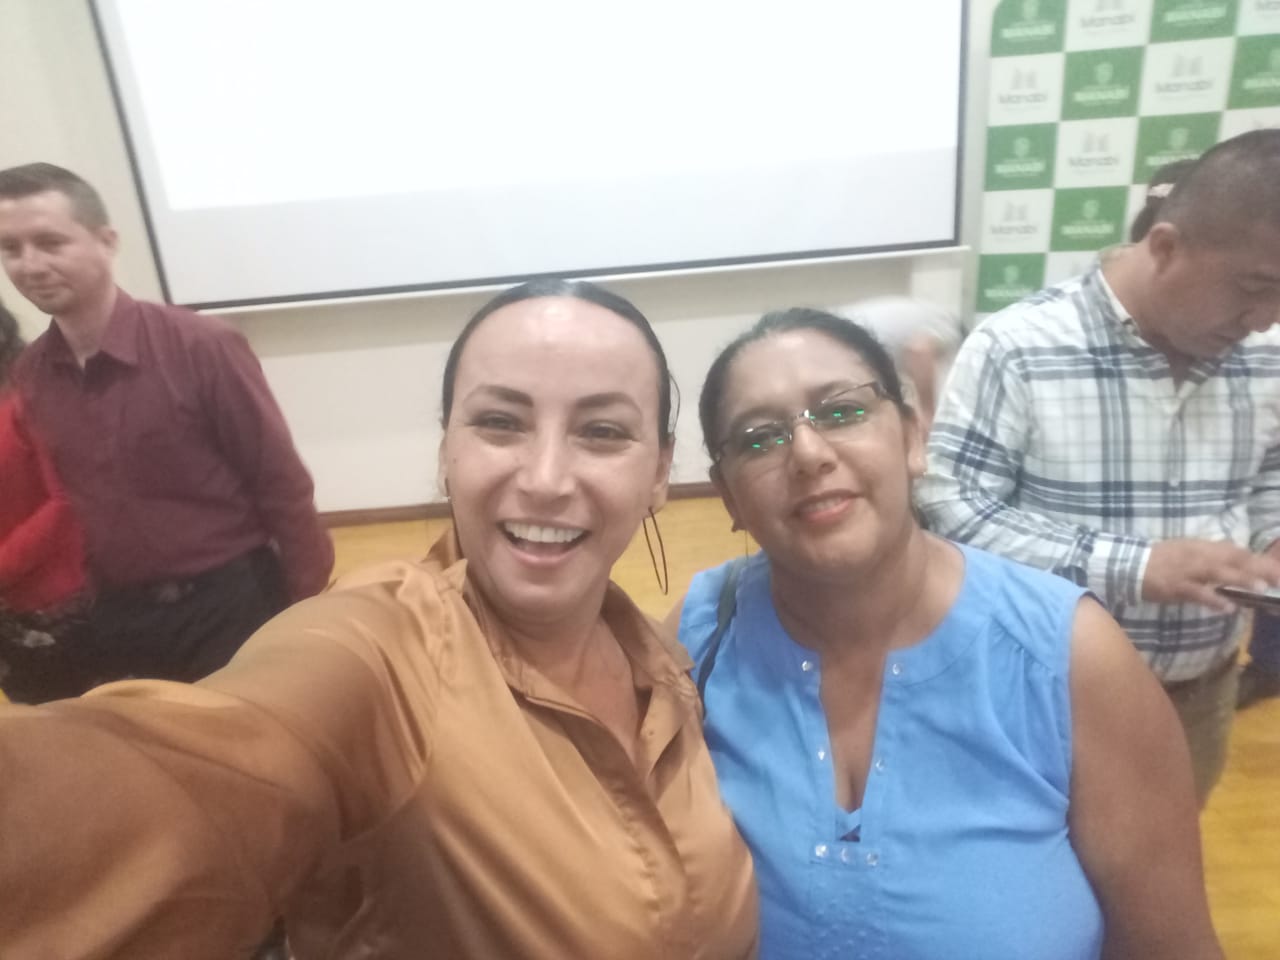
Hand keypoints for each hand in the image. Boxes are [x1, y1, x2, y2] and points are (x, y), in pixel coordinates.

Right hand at [1143, 539, 1279, 610]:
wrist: (1128, 565)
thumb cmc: (1160, 559)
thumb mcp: (1187, 550)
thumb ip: (1211, 554)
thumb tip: (1235, 555)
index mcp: (1202, 547)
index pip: (1237, 551)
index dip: (1259, 560)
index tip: (1278, 570)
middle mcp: (1198, 555)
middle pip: (1232, 560)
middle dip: (1258, 568)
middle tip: (1279, 578)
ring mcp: (1187, 570)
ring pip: (1217, 572)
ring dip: (1239, 579)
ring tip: (1261, 588)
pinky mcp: (1175, 586)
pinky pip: (1197, 592)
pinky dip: (1212, 599)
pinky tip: (1227, 607)